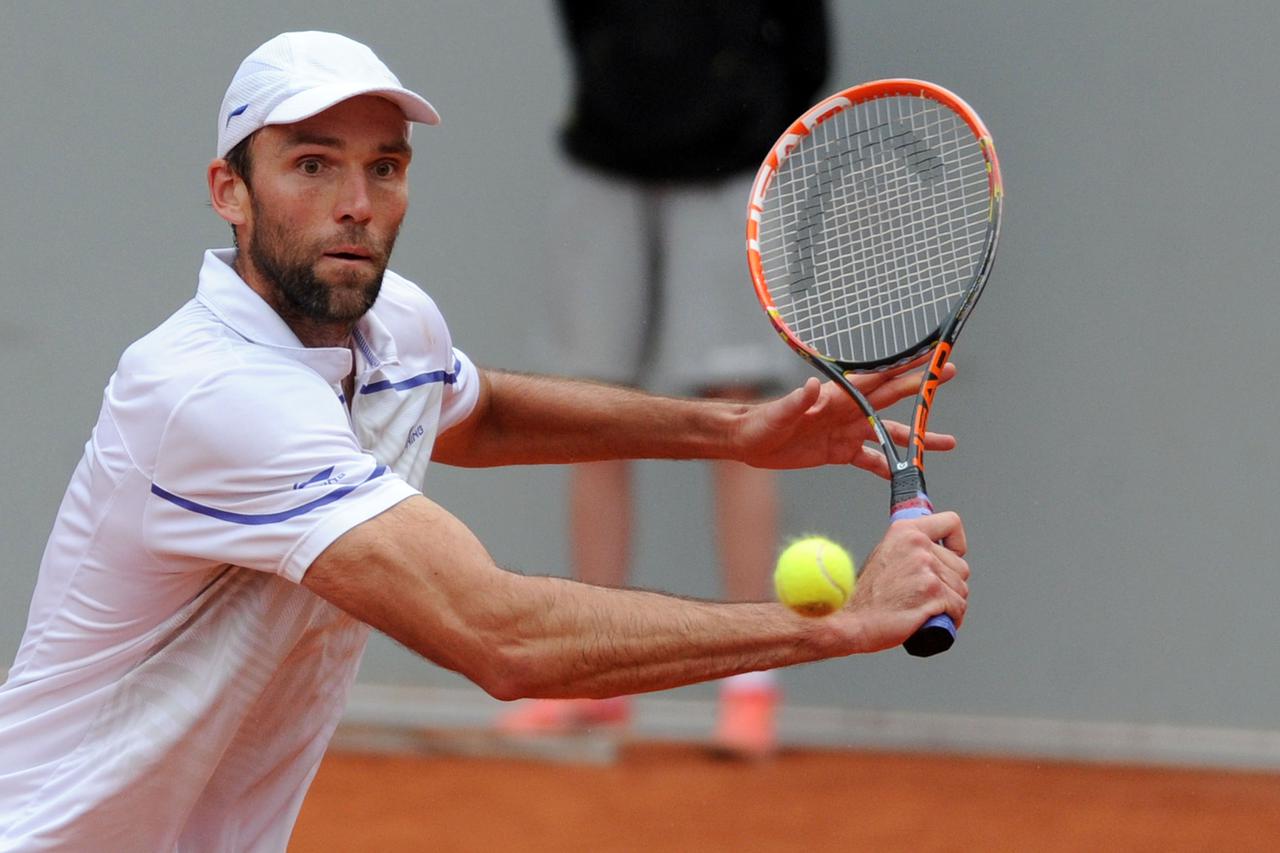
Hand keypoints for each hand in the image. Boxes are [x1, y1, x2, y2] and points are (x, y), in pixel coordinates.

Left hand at [733, 358, 957, 474]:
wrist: (749, 442)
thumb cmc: (761, 423)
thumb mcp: (778, 414)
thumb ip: (796, 401)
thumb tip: (810, 387)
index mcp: (837, 397)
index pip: (876, 377)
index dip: (903, 366)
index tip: (928, 354)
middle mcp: (847, 411)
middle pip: (892, 398)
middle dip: (921, 389)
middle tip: (949, 375)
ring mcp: (846, 431)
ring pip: (890, 435)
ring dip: (916, 439)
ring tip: (946, 443)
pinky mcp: (840, 452)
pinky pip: (871, 460)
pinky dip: (889, 468)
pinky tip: (906, 476)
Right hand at [838, 512, 969, 652]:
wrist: (851, 621)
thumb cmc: (865, 596)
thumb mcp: (884, 555)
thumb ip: (909, 548)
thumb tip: (933, 552)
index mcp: (905, 532)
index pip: (950, 522)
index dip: (956, 543)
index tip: (953, 555)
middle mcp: (918, 545)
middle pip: (960, 566)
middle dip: (950, 585)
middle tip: (926, 596)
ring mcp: (926, 569)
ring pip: (961, 589)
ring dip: (949, 604)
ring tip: (925, 609)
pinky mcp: (933, 593)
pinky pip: (958, 608)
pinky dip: (951, 619)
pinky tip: (932, 620)